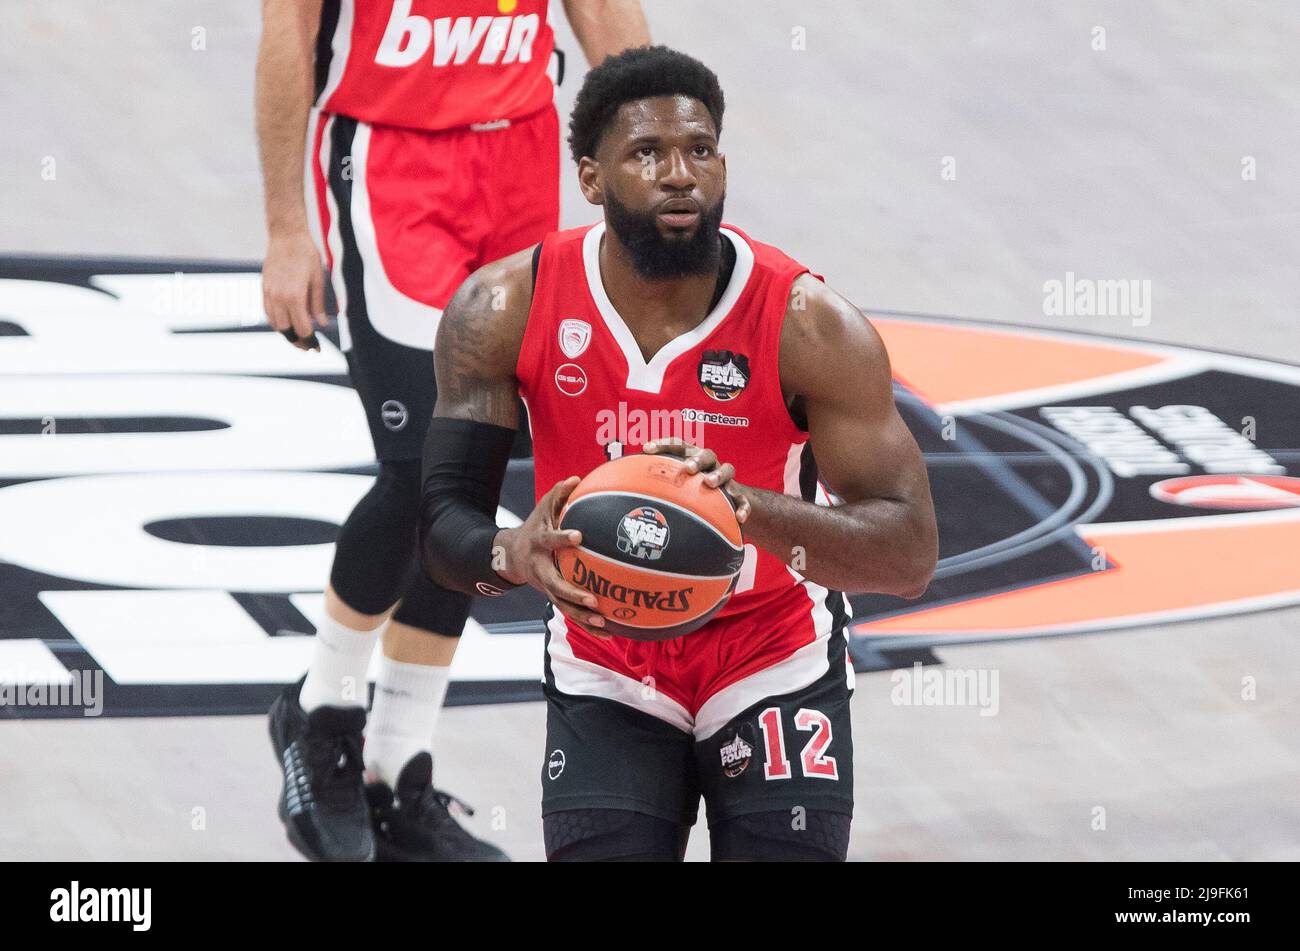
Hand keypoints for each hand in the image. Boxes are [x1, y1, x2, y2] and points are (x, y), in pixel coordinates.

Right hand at [262, 228, 325, 350]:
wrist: (286, 236)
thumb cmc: (306, 255)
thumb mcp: (318, 280)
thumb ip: (318, 304)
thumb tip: (322, 325)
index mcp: (295, 296)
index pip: (302, 328)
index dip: (310, 341)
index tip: (317, 348)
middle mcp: (278, 298)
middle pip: (286, 330)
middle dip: (297, 342)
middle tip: (307, 348)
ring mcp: (269, 293)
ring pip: (275, 324)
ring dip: (286, 334)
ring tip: (298, 339)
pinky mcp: (264, 288)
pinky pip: (267, 312)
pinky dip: (276, 322)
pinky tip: (286, 324)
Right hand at [495, 476, 610, 638]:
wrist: (510, 556)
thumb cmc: (534, 527)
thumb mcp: (541, 508)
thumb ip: (558, 494)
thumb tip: (577, 478)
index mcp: (538, 543)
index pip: (550, 540)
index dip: (561, 538)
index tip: (578, 536)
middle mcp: (541, 568)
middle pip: (555, 585)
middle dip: (573, 594)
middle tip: (592, 599)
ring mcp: (546, 586)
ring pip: (563, 606)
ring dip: (583, 617)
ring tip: (604, 623)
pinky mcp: (554, 598)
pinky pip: (571, 614)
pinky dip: (588, 624)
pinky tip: (609, 631)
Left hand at [642, 438, 751, 522]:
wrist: (731, 504)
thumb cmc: (697, 494)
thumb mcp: (679, 489)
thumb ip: (658, 490)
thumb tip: (625, 500)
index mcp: (693, 458)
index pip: (678, 445)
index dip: (663, 445)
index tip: (646, 449)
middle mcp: (710, 465)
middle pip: (706, 454)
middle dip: (695, 459)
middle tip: (687, 468)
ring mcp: (726, 479)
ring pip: (727, 470)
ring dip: (718, 475)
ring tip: (710, 484)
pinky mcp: (739, 495)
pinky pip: (743, 500)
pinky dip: (743, 507)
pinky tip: (739, 518)